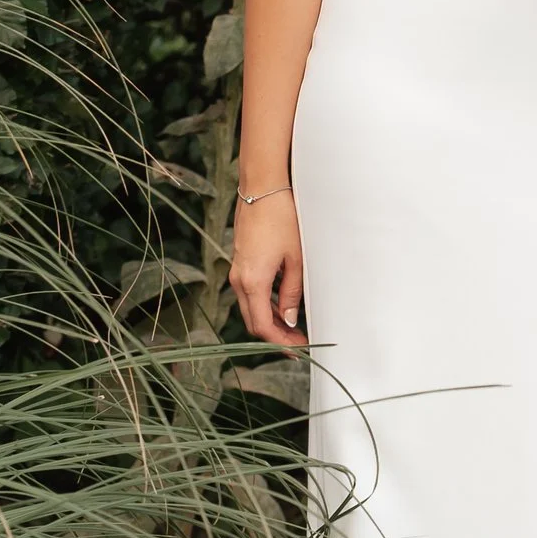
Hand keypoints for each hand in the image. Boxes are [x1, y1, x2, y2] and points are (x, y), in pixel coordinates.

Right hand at [230, 188, 306, 349]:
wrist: (261, 188)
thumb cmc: (282, 218)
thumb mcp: (295, 258)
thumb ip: (292, 291)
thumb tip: (292, 319)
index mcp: (252, 281)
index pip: (263, 326)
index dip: (280, 342)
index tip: (299, 349)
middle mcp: (239, 279)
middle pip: (254, 321)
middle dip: (276, 336)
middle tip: (299, 343)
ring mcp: (237, 270)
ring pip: (251, 308)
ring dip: (271, 320)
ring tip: (295, 327)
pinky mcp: (240, 262)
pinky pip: (250, 292)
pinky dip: (265, 304)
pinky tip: (284, 305)